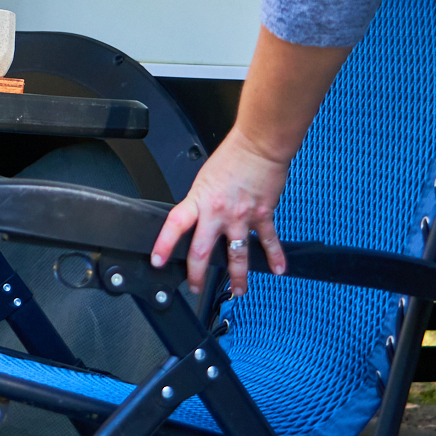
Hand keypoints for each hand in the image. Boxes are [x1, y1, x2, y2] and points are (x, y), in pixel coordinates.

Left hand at [150, 132, 291, 296]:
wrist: (260, 145)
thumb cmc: (233, 156)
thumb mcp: (204, 180)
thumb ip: (201, 203)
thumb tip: (198, 221)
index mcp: (200, 201)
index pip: (175, 225)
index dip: (164, 245)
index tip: (158, 261)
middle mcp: (218, 212)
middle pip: (202, 251)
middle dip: (197, 274)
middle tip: (195, 287)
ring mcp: (241, 217)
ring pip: (237, 255)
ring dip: (237, 277)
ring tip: (237, 290)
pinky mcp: (263, 216)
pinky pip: (268, 241)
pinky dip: (274, 257)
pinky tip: (277, 270)